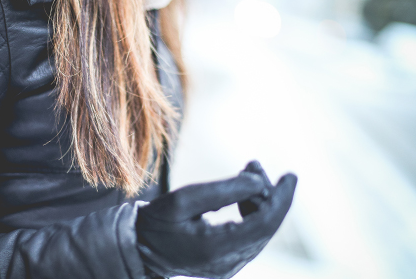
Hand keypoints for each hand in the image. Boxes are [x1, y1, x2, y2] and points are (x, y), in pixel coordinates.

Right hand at [136, 161, 296, 278]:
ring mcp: (229, 267)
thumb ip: (223, 190)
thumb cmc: (158, 220)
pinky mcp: (228, 264)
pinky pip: (250, 237)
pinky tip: (243, 195)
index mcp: (217, 248)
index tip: (291, 175)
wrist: (141, 247)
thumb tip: (259, 181)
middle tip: (255, 165)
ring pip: (260, 231)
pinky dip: (251, 213)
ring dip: (260, 201)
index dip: (281, 198)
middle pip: (265, 227)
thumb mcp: (184, 198)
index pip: (264, 224)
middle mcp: (228, 264)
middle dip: (268, 194)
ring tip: (247, 172)